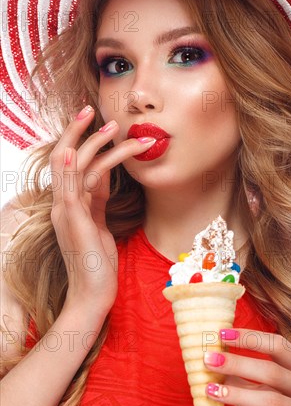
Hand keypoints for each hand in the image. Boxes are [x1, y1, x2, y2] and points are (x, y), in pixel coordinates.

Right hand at [49, 106, 154, 318]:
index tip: (96, 124)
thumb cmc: (99, 265)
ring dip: (90, 142)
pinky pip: (71, 187)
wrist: (93, 296)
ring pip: (71, 166)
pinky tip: (76, 148)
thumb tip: (105, 179)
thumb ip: (98, 202)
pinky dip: (73, 164)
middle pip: (64, 158)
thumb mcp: (99, 226)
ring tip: (112, 126)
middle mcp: (63, 205)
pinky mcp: (74, 221)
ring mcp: (65, 212)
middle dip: (77, 132)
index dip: (82, 142)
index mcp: (71, 206)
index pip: (72, 165)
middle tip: (91, 109)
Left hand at [204, 328, 290, 405]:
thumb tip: (212, 354)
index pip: (278, 345)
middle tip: (209, 359)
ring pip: (275, 399)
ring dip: (240, 393)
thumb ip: (239, 375)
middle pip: (273, 369)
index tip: (221, 334)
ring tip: (212, 389)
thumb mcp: (254, 393)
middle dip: (238, 362)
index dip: (251, 338)